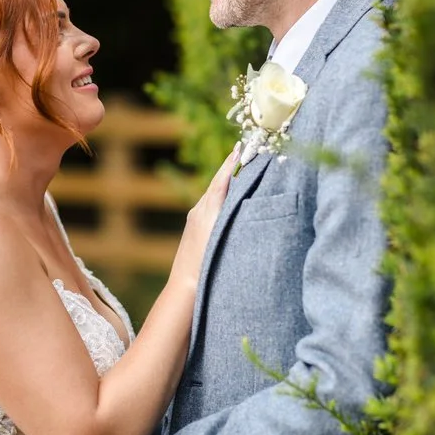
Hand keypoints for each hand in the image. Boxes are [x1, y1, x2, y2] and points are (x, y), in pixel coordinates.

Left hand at [169, 143, 239, 291]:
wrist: (186, 289)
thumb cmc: (207, 267)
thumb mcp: (222, 234)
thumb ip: (228, 209)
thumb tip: (238, 185)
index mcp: (207, 208)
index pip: (223, 178)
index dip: (234, 162)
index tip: (243, 145)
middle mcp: (200, 210)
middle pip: (219, 182)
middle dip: (233, 167)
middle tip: (247, 150)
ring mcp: (196, 219)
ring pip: (215, 194)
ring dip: (228, 181)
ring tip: (243, 168)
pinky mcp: (195, 229)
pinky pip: (211, 205)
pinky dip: (222, 196)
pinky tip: (230, 197)